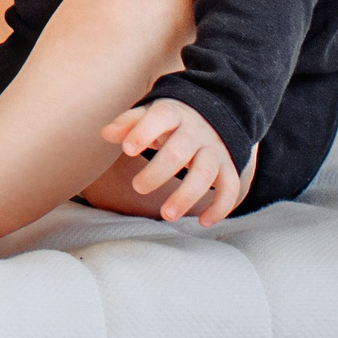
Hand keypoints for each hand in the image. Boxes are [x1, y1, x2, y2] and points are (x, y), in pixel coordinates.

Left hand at [102, 99, 247, 224]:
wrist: (209, 117)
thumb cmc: (166, 122)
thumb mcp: (147, 116)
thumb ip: (127, 123)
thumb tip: (106, 133)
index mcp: (172, 114)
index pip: (160, 117)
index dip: (143, 132)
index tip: (127, 150)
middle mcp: (195, 132)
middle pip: (178, 152)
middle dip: (157, 172)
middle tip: (138, 187)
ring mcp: (214, 150)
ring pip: (205, 173)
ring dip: (186, 196)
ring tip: (166, 215)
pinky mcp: (228, 167)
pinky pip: (230, 187)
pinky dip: (221, 207)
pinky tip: (203, 223)